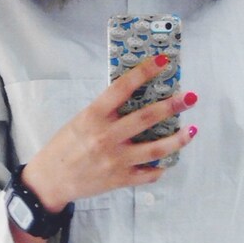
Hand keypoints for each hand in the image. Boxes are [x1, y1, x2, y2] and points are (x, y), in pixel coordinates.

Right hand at [21, 54, 198, 209]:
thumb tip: (134, 97)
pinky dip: (160, 168)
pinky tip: (168, 160)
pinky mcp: (120, 179)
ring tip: (192, 130)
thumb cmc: (65, 146)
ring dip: (178, 139)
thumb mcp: (80, 120)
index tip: (163, 62)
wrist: (51, 180)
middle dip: (172, 105)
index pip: (123, 87)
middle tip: (190, 96)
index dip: (145, 72)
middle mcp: (107, 137)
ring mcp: (116, 160)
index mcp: (94, 116)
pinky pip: (148, 174)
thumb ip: (105, 111)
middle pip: (147, 118)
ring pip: (155, 149)